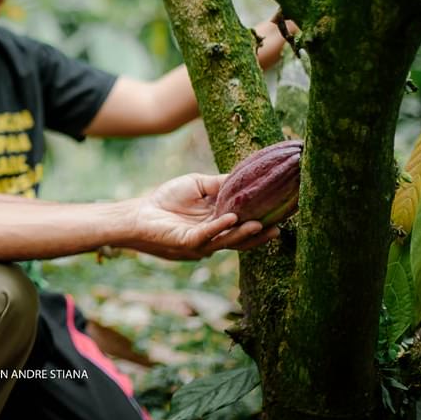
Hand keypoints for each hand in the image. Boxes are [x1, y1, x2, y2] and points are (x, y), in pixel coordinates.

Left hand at [124, 173, 279, 259]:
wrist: (140, 212)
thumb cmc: (167, 199)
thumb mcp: (198, 185)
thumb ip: (220, 184)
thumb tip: (243, 177)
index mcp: (217, 225)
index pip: (243, 226)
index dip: (260, 222)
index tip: (280, 216)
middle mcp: (212, 237)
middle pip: (240, 239)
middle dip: (259, 235)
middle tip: (278, 227)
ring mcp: (200, 242)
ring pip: (226, 241)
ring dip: (243, 233)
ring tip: (261, 225)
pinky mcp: (186, 242)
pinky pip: (205, 236)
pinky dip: (218, 227)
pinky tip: (230, 219)